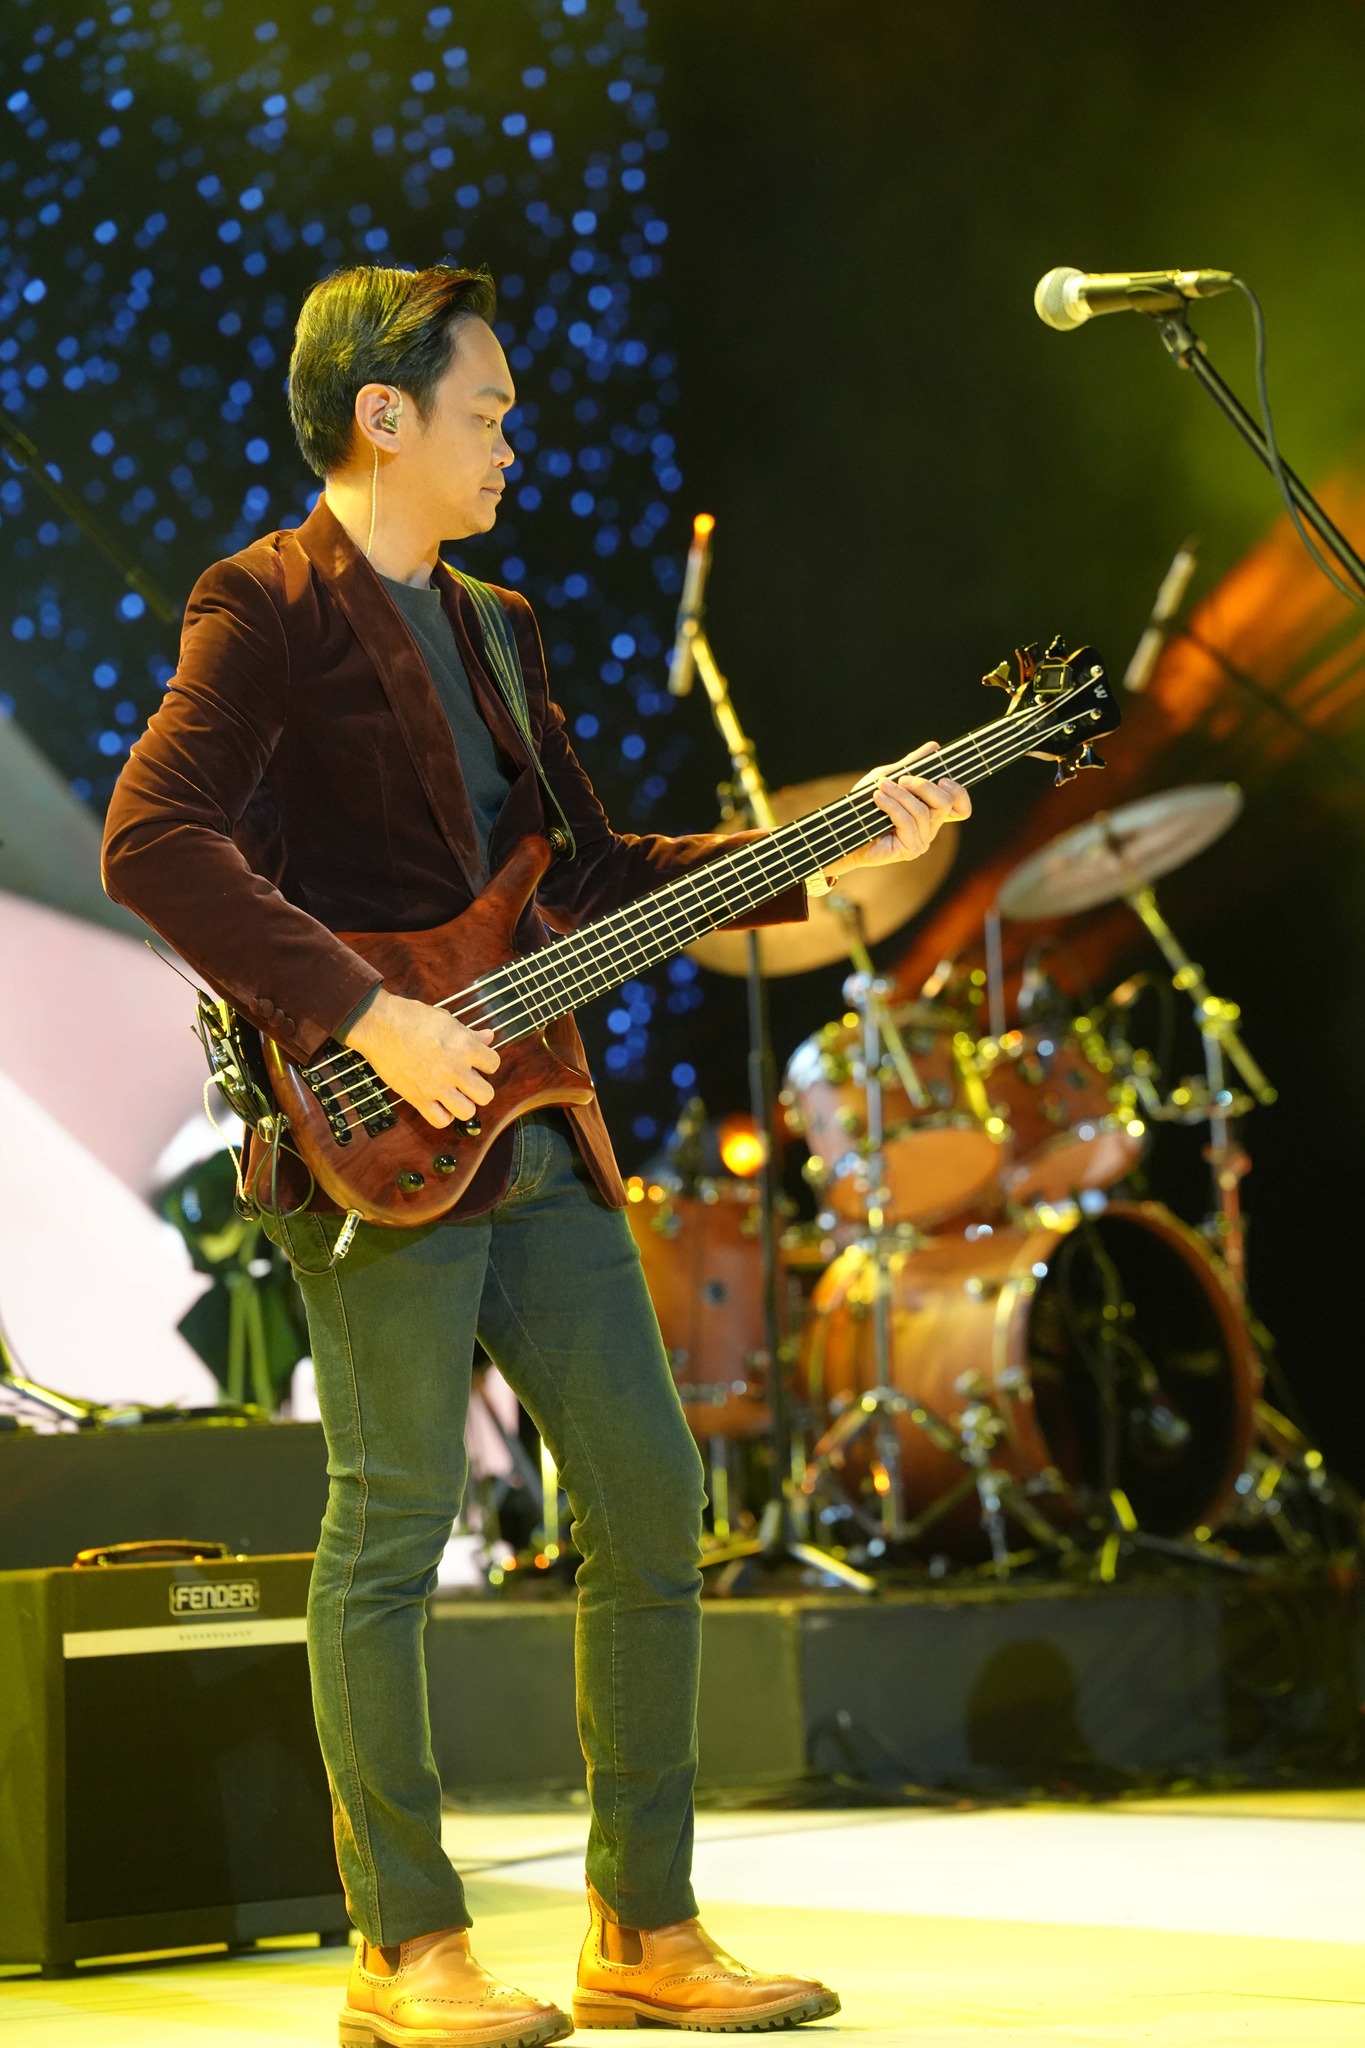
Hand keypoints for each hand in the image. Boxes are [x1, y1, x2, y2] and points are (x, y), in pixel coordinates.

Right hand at [341, 988, 499, 1127]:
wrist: (380, 1025)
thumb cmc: (411, 1017)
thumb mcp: (446, 1019)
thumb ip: (470, 1033)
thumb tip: (487, 1037)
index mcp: (464, 1047)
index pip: (493, 1064)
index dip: (487, 1063)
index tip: (478, 1062)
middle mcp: (454, 1070)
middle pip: (486, 1095)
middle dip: (479, 1089)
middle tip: (468, 1082)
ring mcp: (436, 1087)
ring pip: (467, 1112)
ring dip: (464, 1105)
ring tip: (455, 1095)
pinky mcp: (418, 1098)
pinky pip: (440, 1121)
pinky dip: (443, 1116)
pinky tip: (440, 1104)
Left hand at [834, 743, 970, 873]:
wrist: (844, 831)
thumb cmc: (866, 806)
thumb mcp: (888, 778)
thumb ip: (911, 765)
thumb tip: (935, 746)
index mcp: (931, 813)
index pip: (961, 808)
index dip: (959, 793)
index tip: (942, 779)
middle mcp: (930, 828)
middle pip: (945, 803)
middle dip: (923, 786)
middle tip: (902, 779)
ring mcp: (922, 841)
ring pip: (922, 811)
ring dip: (899, 794)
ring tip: (880, 787)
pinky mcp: (909, 850)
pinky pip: (907, 822)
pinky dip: (891, 806)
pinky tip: (877, 798)